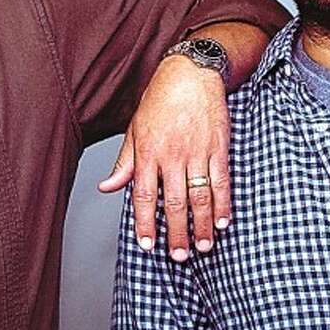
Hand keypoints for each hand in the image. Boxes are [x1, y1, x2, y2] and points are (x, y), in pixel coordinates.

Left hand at [97, 55, 230, 260]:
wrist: (191, 73)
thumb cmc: (159, 100)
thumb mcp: (135, 129)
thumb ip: (124, 162)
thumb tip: (106, 188)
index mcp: (148, 152)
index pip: (143, 195)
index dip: (145, 223)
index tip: (148, 245)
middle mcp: (172, 155)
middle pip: (174, 202)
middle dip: (177, 233)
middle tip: (179, 256)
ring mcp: (197, 152)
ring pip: (200, 196)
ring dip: (202, 225)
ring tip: (203, 246)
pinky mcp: (218, 147)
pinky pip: (222, 180)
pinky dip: (223, 203)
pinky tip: (223, 221)